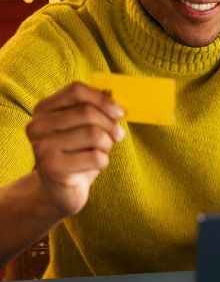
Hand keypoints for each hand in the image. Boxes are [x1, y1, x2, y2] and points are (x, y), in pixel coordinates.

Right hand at [26, 82, 124, 217]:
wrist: (60, 191)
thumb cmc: (77, 153)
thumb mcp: (85, 128)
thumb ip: (96, 110)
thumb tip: (117, 100)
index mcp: (44, 110)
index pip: (76, 91)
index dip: (103, 99)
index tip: (120, 112)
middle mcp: (37, 126)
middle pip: (87, 113)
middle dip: (111, 125)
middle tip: (118, 135)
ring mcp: (41, 147)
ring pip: (94, 135)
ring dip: (107, 145)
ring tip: (102, 152)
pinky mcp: (51, 168)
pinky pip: (95, 157)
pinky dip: (103, 161)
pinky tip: (93, 166)